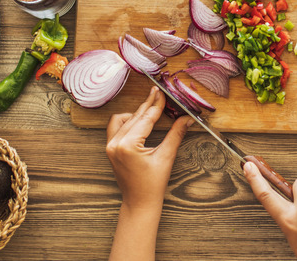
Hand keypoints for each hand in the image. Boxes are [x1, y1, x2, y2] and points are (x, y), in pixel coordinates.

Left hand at [106, 86, 192, 208]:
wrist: (139, 202)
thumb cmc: (153, 184)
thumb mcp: (166, 157)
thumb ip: (176, 134)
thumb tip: (186, 118)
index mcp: (128, 145)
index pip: (146, 119)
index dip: (157, 105)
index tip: (163, 93)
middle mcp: (115, 143)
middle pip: (135, 117)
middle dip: (148, 105)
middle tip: (158, 93)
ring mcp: (110, 146)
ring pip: (123, 119)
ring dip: (137, 113)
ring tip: (151, 108)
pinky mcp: (110, 148)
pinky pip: (115, 127)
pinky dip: (126, 121)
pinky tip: (138, 120)